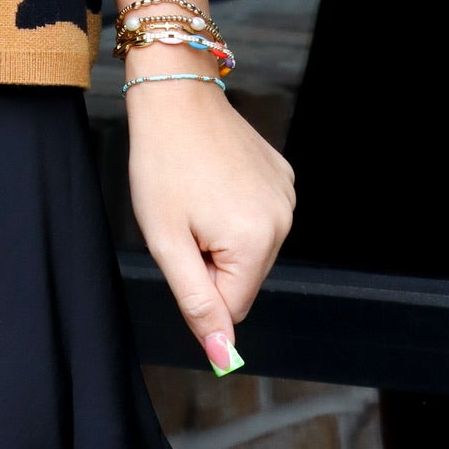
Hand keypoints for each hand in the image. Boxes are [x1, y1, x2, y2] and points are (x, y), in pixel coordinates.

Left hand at [125, 81, 294, 371]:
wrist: (174, 94)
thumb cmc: (161, 163)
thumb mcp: (166, 241)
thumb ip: (197, 303)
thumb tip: (223, 355)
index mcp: (256, 241)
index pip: (231, 306)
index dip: (197, 283)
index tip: (179, 243)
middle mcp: (283, 221)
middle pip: (244, 278)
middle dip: (211, 261)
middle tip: (183, 217)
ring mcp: (286, 195)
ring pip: (250, 249)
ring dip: (221, 236)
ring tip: (197, 193)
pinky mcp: (282, 175)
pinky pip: (258, 216)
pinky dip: (234, 209)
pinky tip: (213, 178)